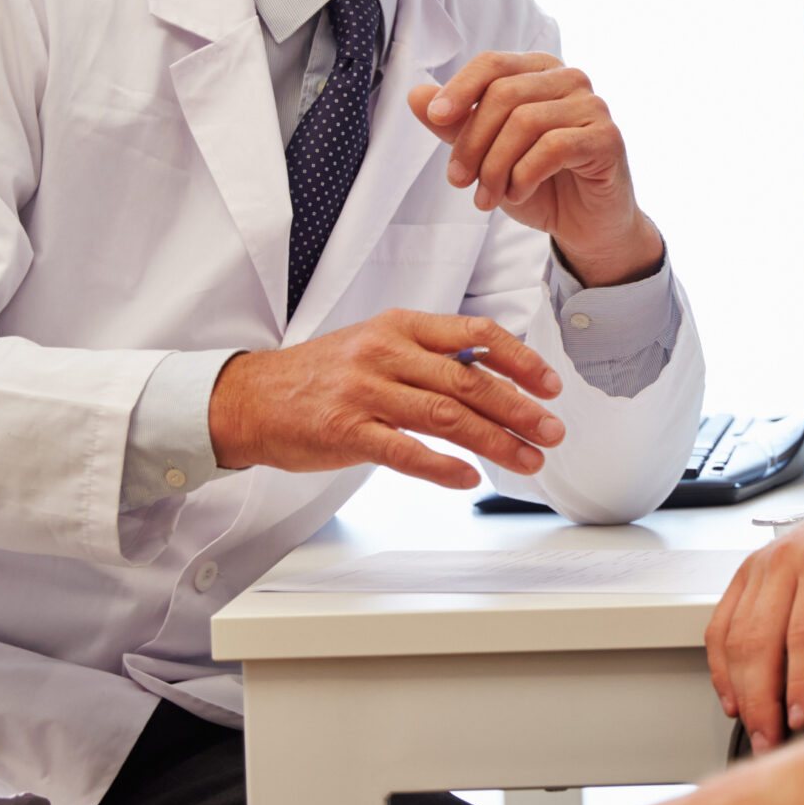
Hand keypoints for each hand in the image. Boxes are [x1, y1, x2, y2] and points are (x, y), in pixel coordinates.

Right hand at [208, 311, 562, 487]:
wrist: (250, 397)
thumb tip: (493, 373)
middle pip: (469, 381)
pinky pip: (404, 451)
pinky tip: (469, 478)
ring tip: (528, 459)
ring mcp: (364, 392)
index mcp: (400, 326)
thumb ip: (430, 356)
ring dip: (496, 441)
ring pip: (446, 417)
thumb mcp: (377, 344)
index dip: (520, 361)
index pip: (475, 335)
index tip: (550, 385)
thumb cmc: (322, 374)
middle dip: (520, 409)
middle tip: (552, 431)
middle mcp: (385, 353)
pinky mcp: (345, 431)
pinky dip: (442, 468)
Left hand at [411, 53, 662, 285]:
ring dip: (495, 167)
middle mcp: (570, 80)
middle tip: (458, 180)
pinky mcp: (608, 139)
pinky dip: (524, 175)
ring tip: (486, 197)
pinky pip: (553, 147)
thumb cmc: (540, 184)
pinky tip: (518, 195)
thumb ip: (457, 125)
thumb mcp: (488, 155)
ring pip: (526, 121)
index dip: (460, 88)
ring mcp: (593, 107)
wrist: (585, 225)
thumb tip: (416, 96)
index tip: (435, 118)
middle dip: (472, 142)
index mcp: (540, 71)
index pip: (493, 64)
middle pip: (504, 94)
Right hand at [704, 479, 803, 754]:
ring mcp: (762, 562)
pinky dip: (721, 662)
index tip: (802, 721)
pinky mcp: (750, 571)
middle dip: (761, 698)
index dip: (799, 683)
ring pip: (732, 633)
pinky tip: (733, 695)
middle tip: (772, 742)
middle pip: (758, 639)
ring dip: (737, 687)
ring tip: (754, 729)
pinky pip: (722, 621)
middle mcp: (786, 556)